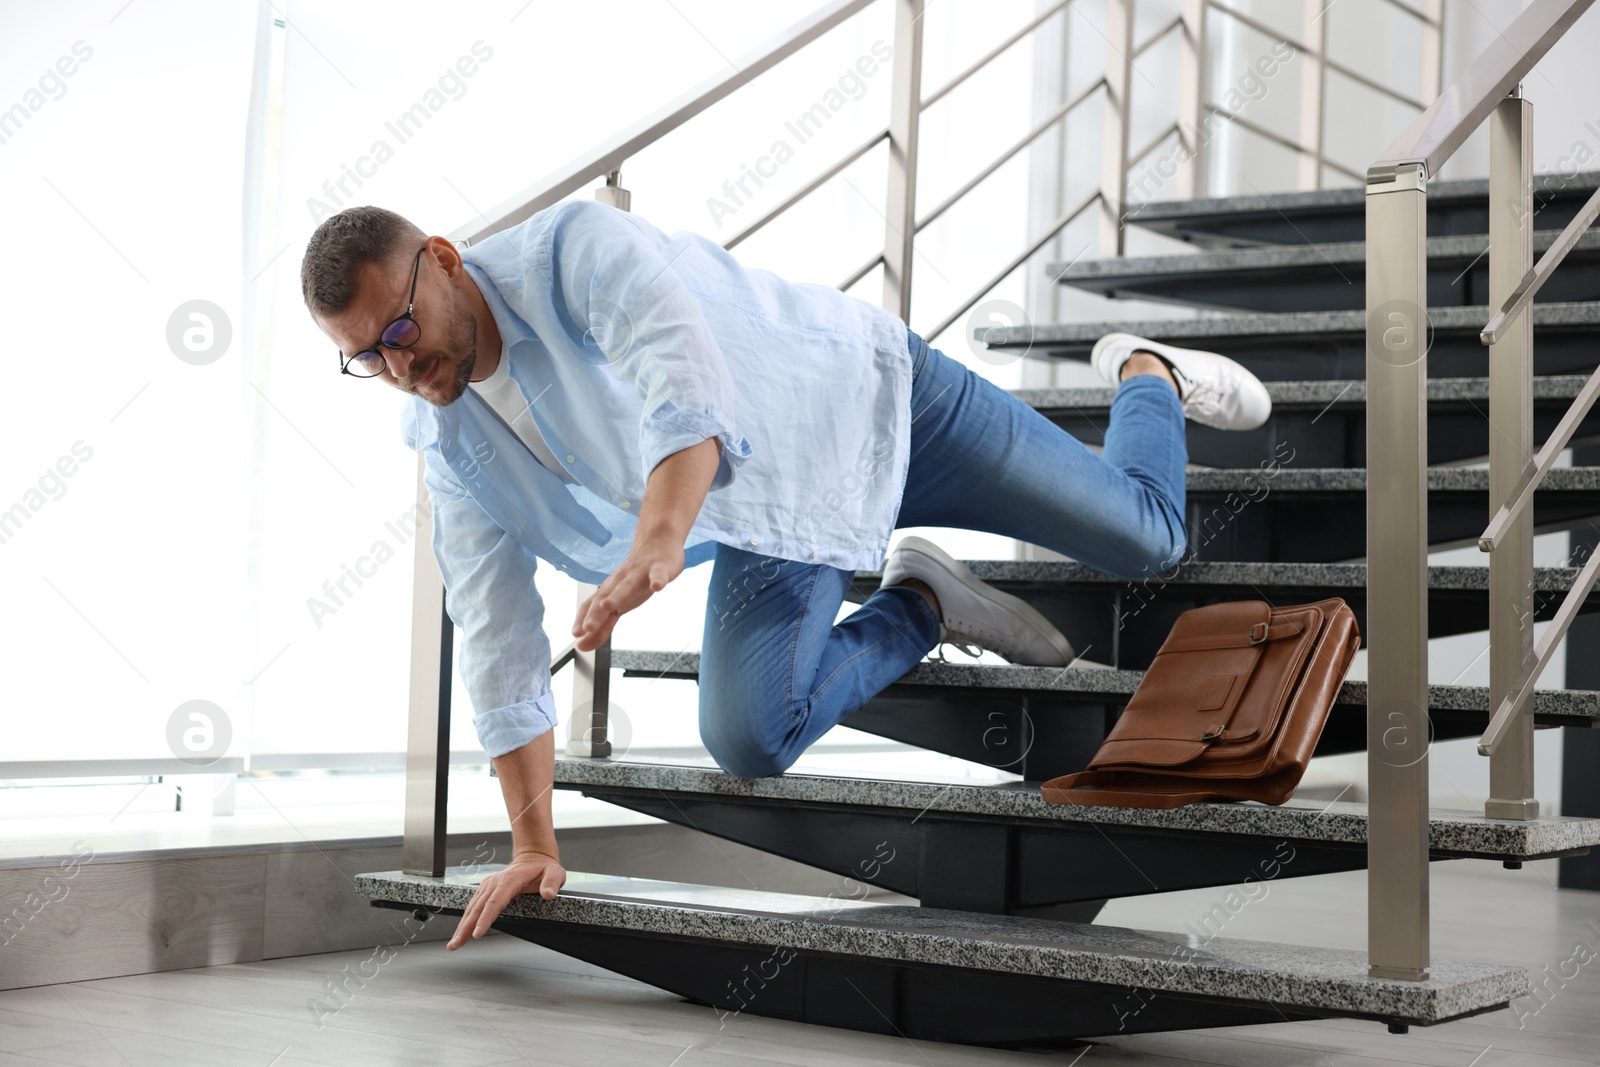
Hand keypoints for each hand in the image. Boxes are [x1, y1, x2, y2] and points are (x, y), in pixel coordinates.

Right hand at [447, 852, 565, 949]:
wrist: (533, 859)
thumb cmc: (543, 868)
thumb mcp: (555, 872)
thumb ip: (552, 882)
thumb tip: (548, 894)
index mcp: (510, 879)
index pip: (495, 901)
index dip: (485, 918)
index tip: (477, 933)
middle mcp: (495, 882)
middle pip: (478, 907)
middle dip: (466, 927)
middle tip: (457, 944)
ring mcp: (488, 885)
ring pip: (472, 907)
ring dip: (462, 926)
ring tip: (454, 943)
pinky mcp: (485, 889)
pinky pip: (473, 905)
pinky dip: (465, 919)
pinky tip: (460, 932)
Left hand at [572, 537, 683, 650]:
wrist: (657, 543)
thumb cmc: (636, 578)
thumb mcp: (619, 605)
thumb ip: (602, 627)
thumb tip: (581, 646)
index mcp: (609, 591)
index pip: (592, 606)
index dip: (583, 620)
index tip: (576, 635)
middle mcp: (621, 581)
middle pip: (605, 597)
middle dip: (595, 613)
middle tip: (587, 628)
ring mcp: (639, 573)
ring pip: (627, 585)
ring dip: (617, 595)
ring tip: (608, 605)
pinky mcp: (659, 567)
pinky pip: (658, 573)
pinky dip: (657, 579)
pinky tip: (657, 586)